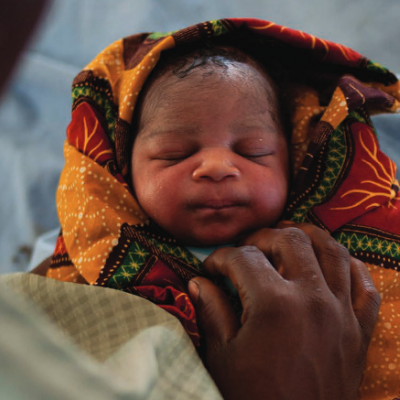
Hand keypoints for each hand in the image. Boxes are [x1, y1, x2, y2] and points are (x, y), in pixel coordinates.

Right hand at [188, 223, 379, 399]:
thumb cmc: (252, 398)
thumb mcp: (222, 356)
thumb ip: (211, 310)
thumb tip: (198, 281)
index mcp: (274, 304)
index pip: (244, 259)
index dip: (221, 258)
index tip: (210, 267)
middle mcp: (313, 298)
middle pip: (291, 241)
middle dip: (263, 237)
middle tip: (246, 249)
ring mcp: (342, 312)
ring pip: (333, 251)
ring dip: (309, 237)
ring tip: (288, 237)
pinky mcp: (360, 330)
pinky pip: (364, 285)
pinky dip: (350, 267)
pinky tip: (333, 262)